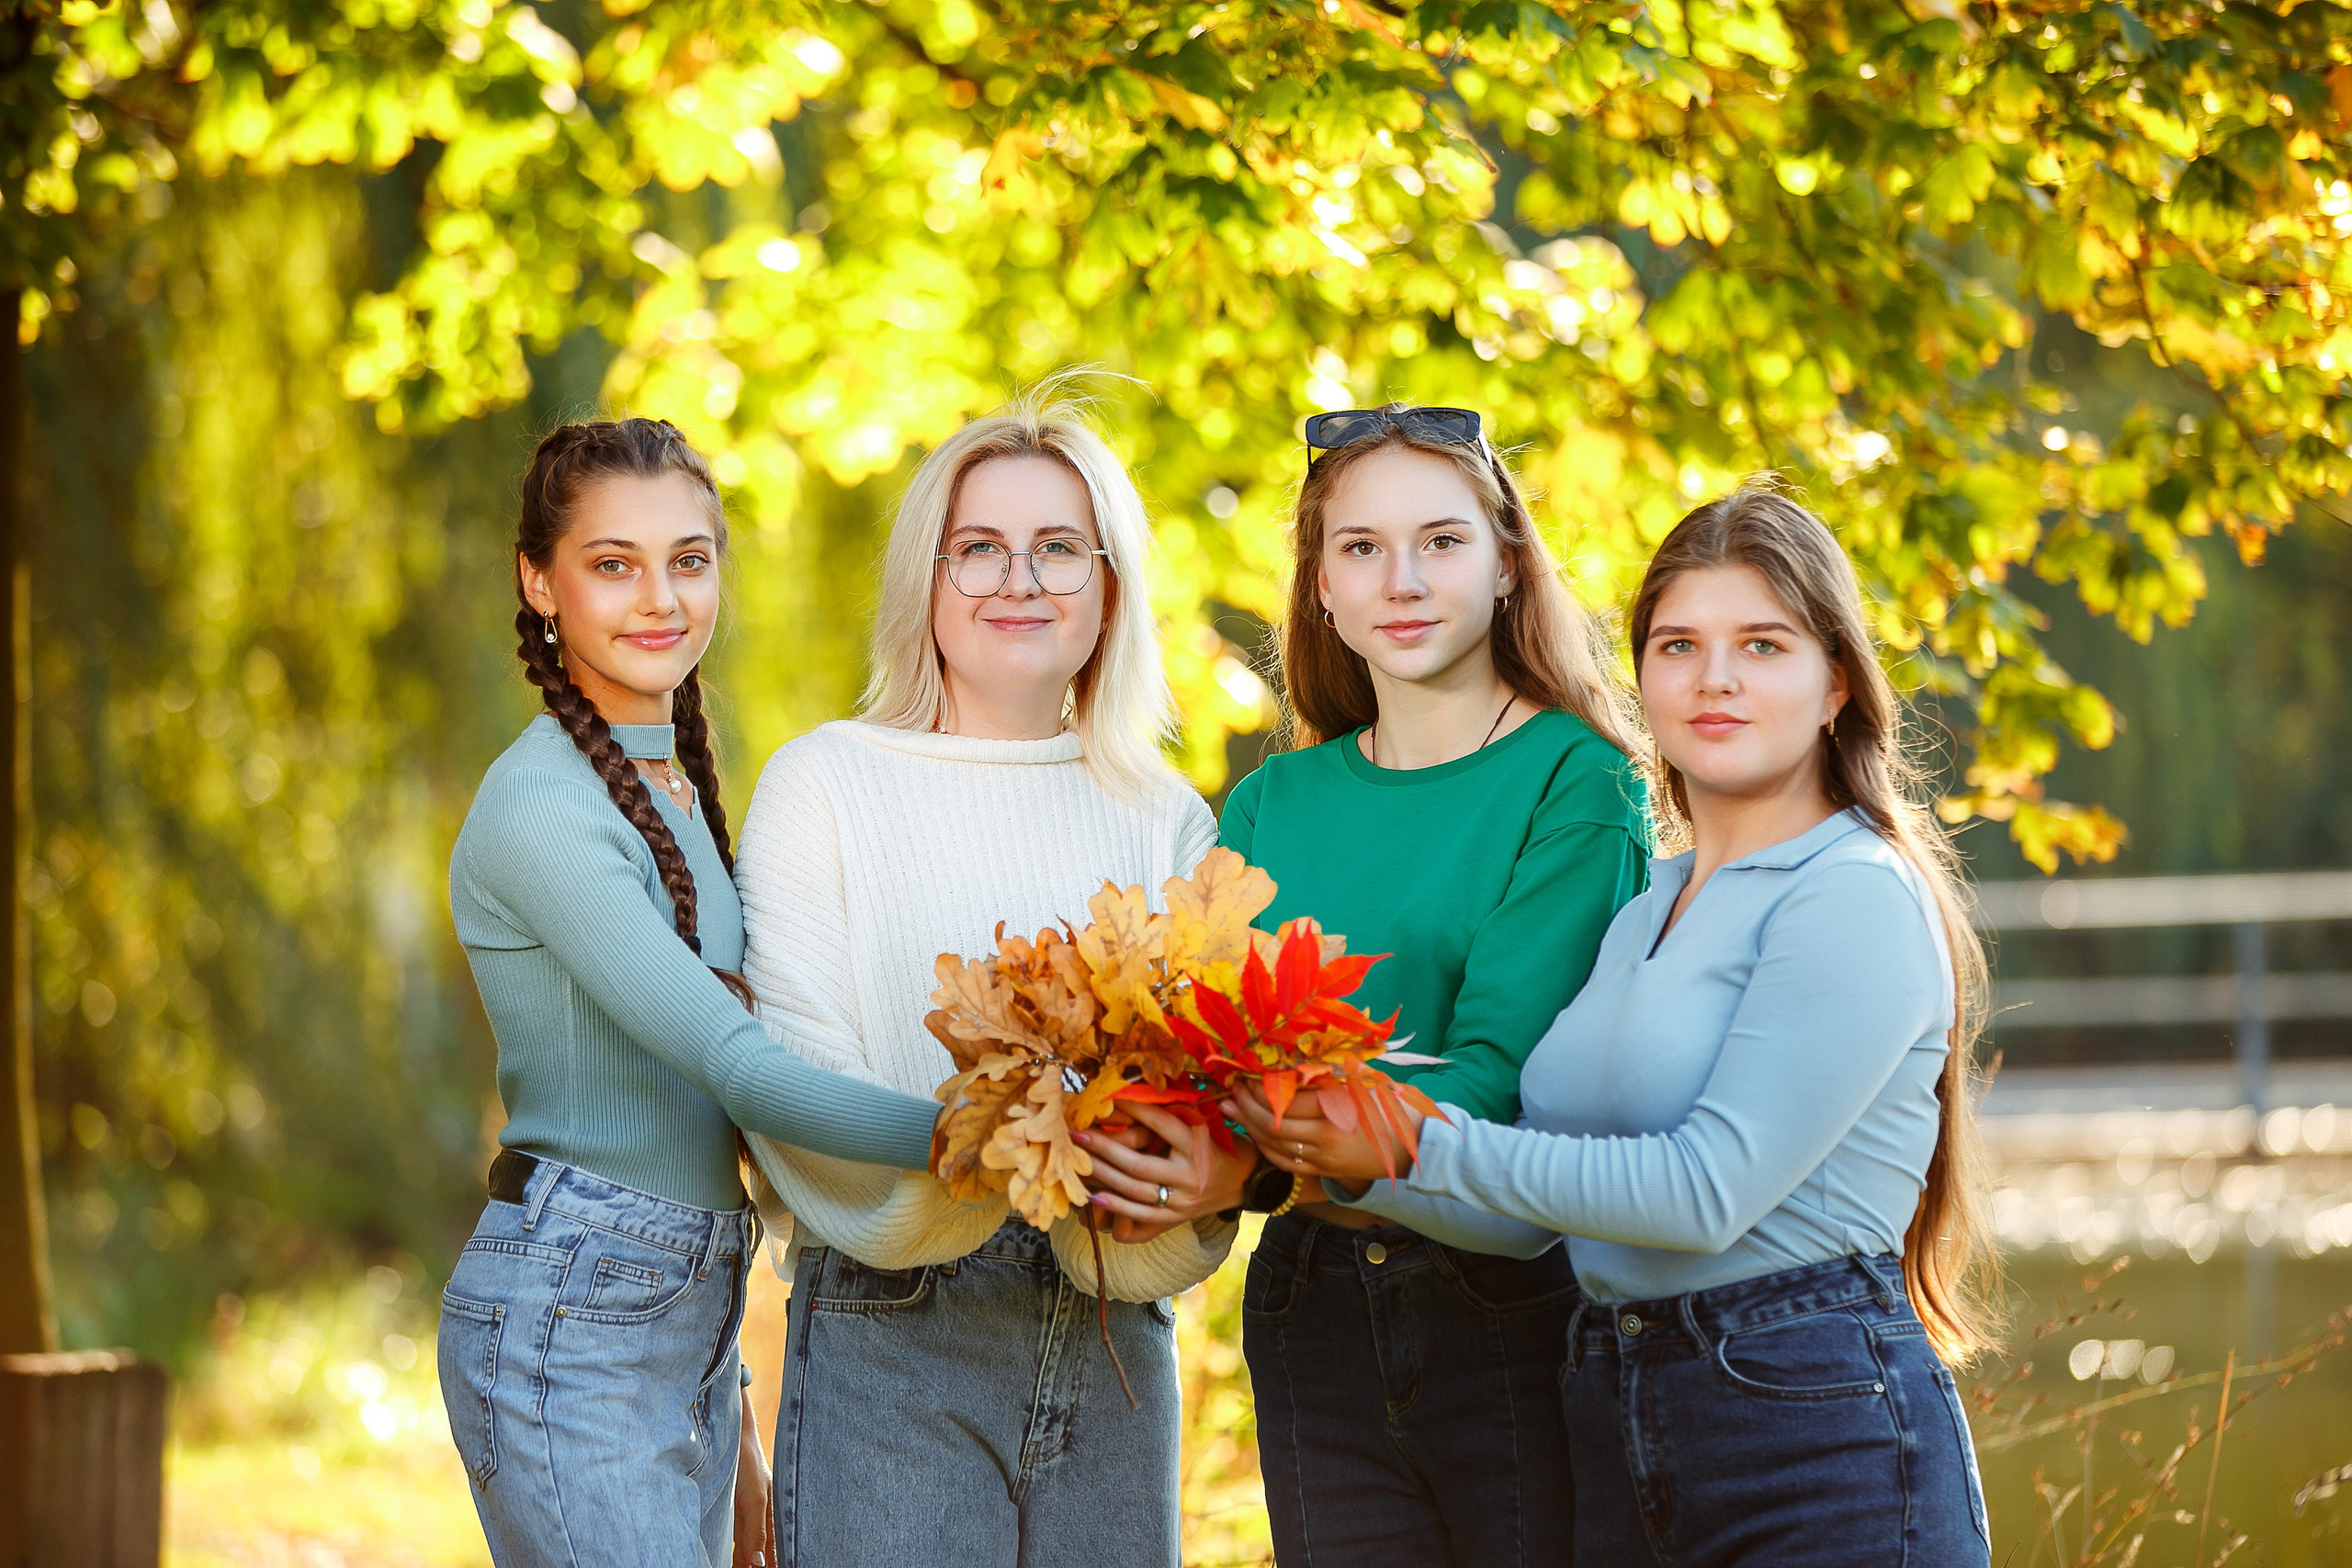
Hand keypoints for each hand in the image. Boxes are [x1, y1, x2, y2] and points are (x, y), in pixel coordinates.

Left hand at [733, 1384, 772, 1567]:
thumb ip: (757, 1532)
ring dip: (744, 1561)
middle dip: (760, 1565)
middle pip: (762, 1552)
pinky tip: (729, 1561)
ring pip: (746, 1548)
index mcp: (774, 1514)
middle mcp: (760, 1517)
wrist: (729, 1438)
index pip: (777, 1551)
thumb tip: (759, 1564)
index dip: (776, 1564)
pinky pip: (733, 1539)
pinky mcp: (730, 1512)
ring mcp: (744, 1515)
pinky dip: (733, 1553)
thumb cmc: (748, 1464)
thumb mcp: (755, 1499)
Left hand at [1075, 1103, 1257, 1244]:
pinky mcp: (1175, 1218)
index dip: (1135, 1111)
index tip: (1108, 1100)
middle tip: (1078, 1134)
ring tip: (1080, 1161)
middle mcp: (1191, 1174)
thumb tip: (1130, 1093)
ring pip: (1136, 1190)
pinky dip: (1115, 1206)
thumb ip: (1172, 1114)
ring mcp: (1182, 1200)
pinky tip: (1093, 1196)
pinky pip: (1141, 1214)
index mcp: (1197, 1145)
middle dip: (1105, 1149)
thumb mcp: (1200, 1125)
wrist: (1238, 1181)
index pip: (1163, 1125)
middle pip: (1141, 1165)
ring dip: (1104, 1176)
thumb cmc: (1211, 1146)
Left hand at [1223, 1079, 1424, 1188]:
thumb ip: (1324, 1078)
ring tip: (1232, 1109)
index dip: (1259, 1088)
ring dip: (1250, 1127)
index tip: (1245, 1074)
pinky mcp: (1323, 1172)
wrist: (1415, 1147)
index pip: (1285, 1100)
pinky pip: (1285, 1162)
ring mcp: (1323, 1159)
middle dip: (1246, 1106)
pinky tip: (1255, 1133)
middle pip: (1273, 1124)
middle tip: (1231, 1090)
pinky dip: (1266, 1147)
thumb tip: (1286, 1064)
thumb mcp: (1359, 1084)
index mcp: (1335, 1110)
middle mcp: (1325, 1137)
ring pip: (1274, 1145)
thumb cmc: (1389, 1107)